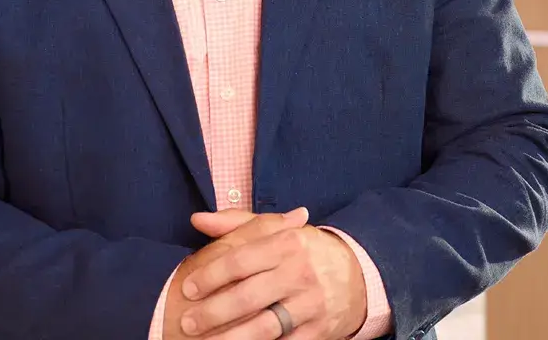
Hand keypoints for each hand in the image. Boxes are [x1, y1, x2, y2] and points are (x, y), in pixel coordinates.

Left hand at [161, 209, 310, 338]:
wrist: (360, 274)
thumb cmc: (307, 252)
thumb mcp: (278, 230)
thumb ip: (237, 223)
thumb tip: (198, 219)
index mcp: (288, 243)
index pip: (240, 261)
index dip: (210, 276)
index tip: (189, 288)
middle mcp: (300, 273)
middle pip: (247, 298)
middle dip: (212, 313)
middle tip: (188, 322)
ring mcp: (311, 305)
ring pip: (263, 328)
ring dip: (229, 339)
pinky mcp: (318, 331)